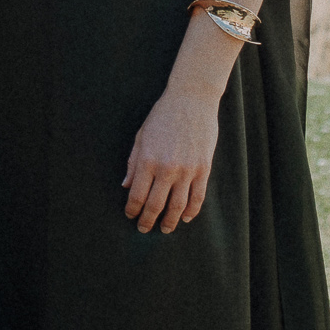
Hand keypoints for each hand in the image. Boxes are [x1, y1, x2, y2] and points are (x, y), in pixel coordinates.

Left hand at [123, 87, 219, 233]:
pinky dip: (191, 211)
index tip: (130, 216)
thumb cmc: (162, 117)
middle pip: (156, 205)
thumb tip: (126, 186)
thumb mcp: (141, 137)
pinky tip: (184, 217)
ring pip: (178, 206)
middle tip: (144, 229)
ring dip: (170, 221)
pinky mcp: (204, 169)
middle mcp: (167, 169)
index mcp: (147, 160)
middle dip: (148, 220)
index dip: (132, 209)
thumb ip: (133, 164)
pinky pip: (198, 197)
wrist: (191, 101)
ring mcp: (187, 171)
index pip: (137, 195)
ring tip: (165, 229)